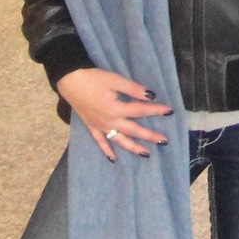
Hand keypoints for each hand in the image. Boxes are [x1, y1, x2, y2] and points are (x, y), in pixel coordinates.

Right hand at [56, 67, 171, 161]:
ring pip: (119, 140)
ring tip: (146, 154)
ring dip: (133, 147)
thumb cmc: (92, 78)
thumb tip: (150, 95)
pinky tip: (113, 159)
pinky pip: (100, 142)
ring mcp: (100, 126)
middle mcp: (110, 121)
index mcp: (116, 109)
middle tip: (164, 140)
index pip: (141, 111)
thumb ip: (132, 89)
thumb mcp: (114, 79)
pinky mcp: (91, 127)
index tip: (169, 111)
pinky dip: (107, 151)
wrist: (69, 81)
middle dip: (149, 135)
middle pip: (133, 130)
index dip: (156, 110)